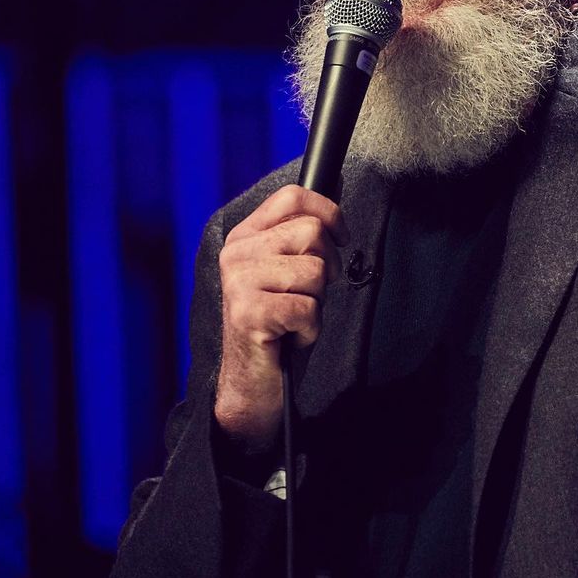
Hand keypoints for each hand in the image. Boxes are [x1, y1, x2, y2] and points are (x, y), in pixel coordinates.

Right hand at [214, 185, 344, 446]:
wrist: (253, 381)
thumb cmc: (280, 323)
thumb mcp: (290, 269)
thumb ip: (302, 235)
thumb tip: (338, 196)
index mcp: (245, 236)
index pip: (293, 196)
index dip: (329, 212)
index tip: (341, 238)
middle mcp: (235, 253)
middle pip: (312, 232)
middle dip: (327, 267)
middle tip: (309, 294)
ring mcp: (238, 282)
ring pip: (315, 270)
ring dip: (317, 302)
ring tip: (295, 317)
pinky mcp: (248, 313)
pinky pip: (308, 308)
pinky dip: (310, 328)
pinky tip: (291, 337)